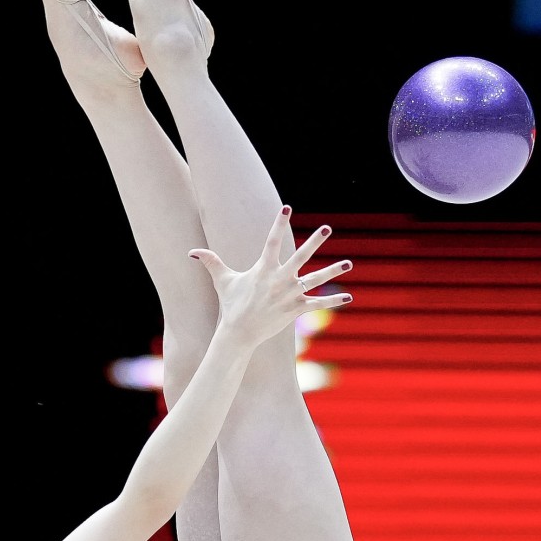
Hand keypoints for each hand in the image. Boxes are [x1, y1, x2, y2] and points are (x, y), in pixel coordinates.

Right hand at [189, 206, 350, 346]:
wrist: (238, 332)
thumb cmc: (231, 304)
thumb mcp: (222, 280)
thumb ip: (210, 262)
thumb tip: (191, 252)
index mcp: (263, 268)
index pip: (273, 240)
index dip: (279, 223)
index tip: (287, 207)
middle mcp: (279, 279)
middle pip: (301, 256)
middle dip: (315, 242)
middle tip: (327, 228)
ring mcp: (289, 294)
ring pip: (315, 279)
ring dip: (333, 271)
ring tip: (349, 263)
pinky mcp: (295, 310)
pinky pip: (317, 304)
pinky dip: (333, 301)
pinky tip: (348, 297)